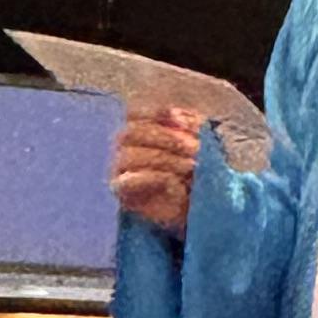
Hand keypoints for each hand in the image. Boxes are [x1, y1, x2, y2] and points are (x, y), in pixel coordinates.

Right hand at [111, 106, 202, 236]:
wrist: (198, 205)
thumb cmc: (197, 170)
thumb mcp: (199, 143)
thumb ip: (190, 127)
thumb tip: (180, 117)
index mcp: (138, 128)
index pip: (134, 113)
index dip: (155, 113)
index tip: (180, 120)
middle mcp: (123, 146)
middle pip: (131, 132)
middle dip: (165, 138)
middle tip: (194, 148)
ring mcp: (118, 168)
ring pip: (129, 155)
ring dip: (163, 159)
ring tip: (190, 167)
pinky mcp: (121, 191)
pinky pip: (126, 182)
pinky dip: (150, 178)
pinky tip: (173, 181)